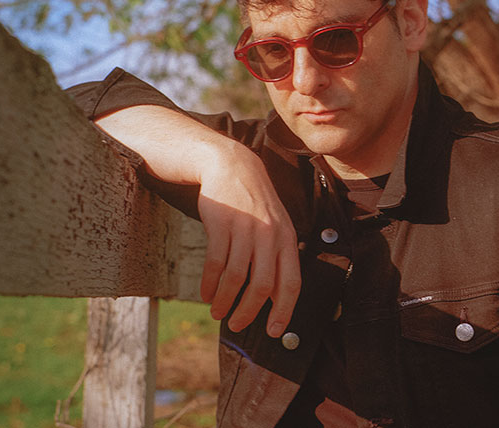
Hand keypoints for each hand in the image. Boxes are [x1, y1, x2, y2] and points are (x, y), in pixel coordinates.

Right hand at [196, 142, 300, 336]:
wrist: (232, 167)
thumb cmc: (255, 205)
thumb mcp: (276, 227)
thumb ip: (277, 259)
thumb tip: (275, 300)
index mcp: (288, 239)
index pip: (291, 283)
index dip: (283, 311)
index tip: (273, 332)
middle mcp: (270, 235)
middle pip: (261, 286)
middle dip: (248, 312)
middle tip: (237, 326)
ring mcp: (245, 229)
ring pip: (235, 277)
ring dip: (224, 301)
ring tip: (217, 312)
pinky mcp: (221, 224)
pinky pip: (215, 262)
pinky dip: (210, 284)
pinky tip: (207, 294)